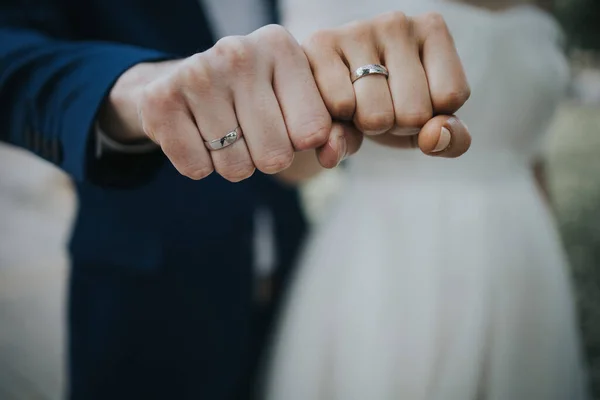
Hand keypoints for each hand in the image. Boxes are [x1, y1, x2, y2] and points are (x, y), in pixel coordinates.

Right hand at [99, 25, 358, 181]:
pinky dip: (200, 165)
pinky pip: (197, 169)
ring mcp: (197, 73)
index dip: (300, 143)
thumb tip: (330, 154)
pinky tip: (196, 135)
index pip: (313, 132)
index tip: (288, 126)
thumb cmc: (258, 98)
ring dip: (234, 164)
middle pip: (275, 156)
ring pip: (235, 167)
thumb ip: (335, 131)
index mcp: (281, 47)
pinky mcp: (161, 100)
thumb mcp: (302, 103)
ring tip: (224, 132)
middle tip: (252, 134)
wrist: (186, 82)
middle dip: (266, 158)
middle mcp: (239, 52)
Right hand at [301, 11, 471, 158]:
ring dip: (367, 126)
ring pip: (376, 115)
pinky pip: (342, 107)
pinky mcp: (320, 44)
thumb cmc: (393, 106)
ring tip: (359, 105)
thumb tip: (432, 138)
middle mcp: (396, 22)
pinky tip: (338, 103)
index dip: (430, 118)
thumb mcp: (430, 127)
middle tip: (382, 106)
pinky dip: (340, 122)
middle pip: (414, 112)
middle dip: (397, 125)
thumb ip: (450, 140)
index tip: (412, 102)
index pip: (449, 97)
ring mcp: (357, 30)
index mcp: (432, 30)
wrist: (337, 99)